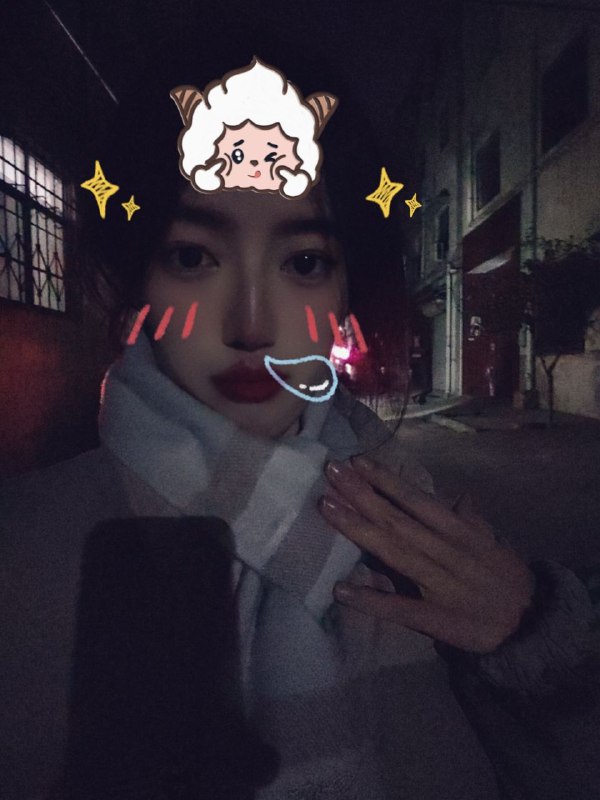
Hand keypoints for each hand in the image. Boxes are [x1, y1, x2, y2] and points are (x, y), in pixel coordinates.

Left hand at [319, 456, 534, 653]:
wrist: (531, 624)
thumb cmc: (506, 577)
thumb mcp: (492, 542)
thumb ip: (470, 519)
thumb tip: (459, 496)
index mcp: (458, 532)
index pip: (417, 500)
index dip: (387, 480)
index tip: (358, 460)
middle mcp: (446, 552)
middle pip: (397, 520)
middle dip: (362, 494)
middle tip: (331, 472)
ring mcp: (438, 585)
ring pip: (393, 552)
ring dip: (358, 529)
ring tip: (327, 507)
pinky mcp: (435, 619)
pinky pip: (399, 608)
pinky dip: (371, 599)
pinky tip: (341, 589)